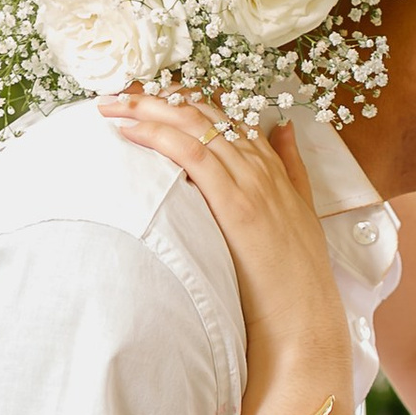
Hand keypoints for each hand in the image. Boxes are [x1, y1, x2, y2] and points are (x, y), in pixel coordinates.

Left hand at [101, 93, 349, 399]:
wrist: (304, 322)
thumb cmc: (294, 282)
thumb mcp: (300, 213)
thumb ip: (291, 168)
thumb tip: (284, 128)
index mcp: (275, 169)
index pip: (227, 115)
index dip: (187, 100)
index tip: (151, 95)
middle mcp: (263, 167)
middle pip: (206, 111)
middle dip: (159, 95)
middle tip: (119, 93)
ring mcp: (251, 182)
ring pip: (195, 124)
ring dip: (147, 107)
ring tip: (111, 103)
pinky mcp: (236, 203)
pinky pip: (192, 152)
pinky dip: (158, 135)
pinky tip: (129, 130)